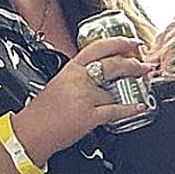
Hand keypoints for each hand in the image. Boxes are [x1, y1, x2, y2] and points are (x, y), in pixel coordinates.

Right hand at [13, 37, 152, 160]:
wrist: (30, 132)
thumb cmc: (41, 112)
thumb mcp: (58, 84)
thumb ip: (79, 76)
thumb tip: (99, 74)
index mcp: (70, 69)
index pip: (98, 47)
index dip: (119, 42)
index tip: (133, 41)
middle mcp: (78, 80)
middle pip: (112, 65)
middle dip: (134, 64)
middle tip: (144, 66)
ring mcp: (84, 98)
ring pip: (115, 88)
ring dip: (132, 89)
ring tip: (141, 87)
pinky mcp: (89, 116)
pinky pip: (115, 110)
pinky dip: (130, 109)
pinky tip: (139, 107)